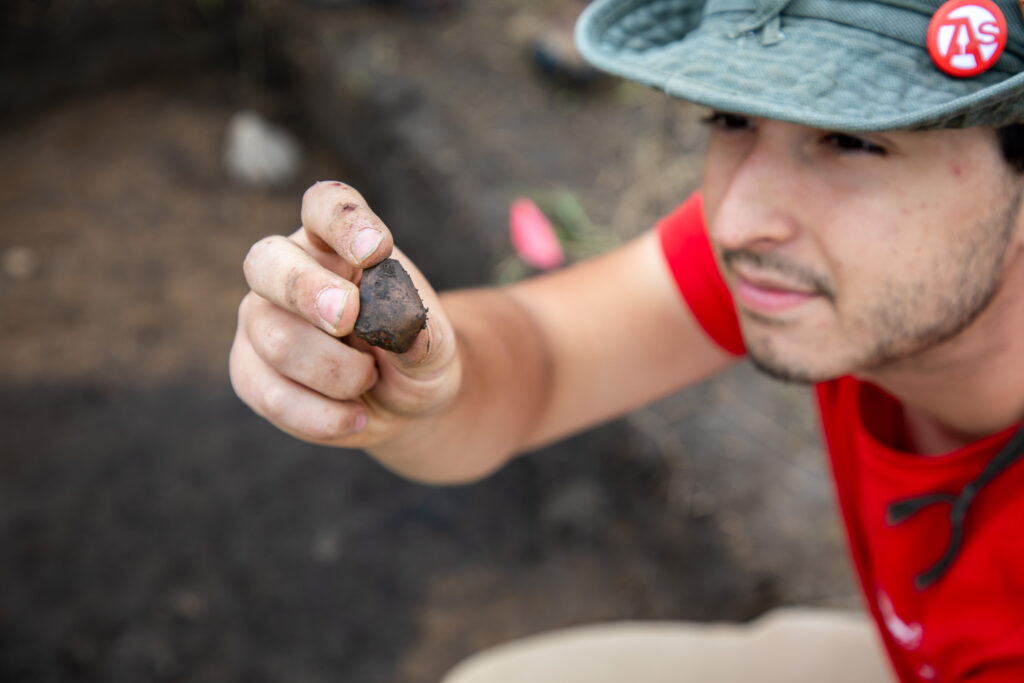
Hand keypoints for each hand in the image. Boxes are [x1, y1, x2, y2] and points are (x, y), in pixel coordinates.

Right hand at [229, 181, 460, 451]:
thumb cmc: (416, 354)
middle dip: (307, 291)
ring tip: (370, 380)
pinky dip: (320, 415)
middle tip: (347, 318)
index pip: (326, 207)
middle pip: (268, 261)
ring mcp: (261, 319)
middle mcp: (288, 268)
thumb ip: (423, 333)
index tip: (377, 250)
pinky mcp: (250, 371)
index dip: (344, 222)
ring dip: (336, 372)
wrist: (403, 403)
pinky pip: (270, 394)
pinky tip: (357, 417)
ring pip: (276, 339)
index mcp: (337, 241)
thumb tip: (406, 330)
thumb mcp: (437, 345)